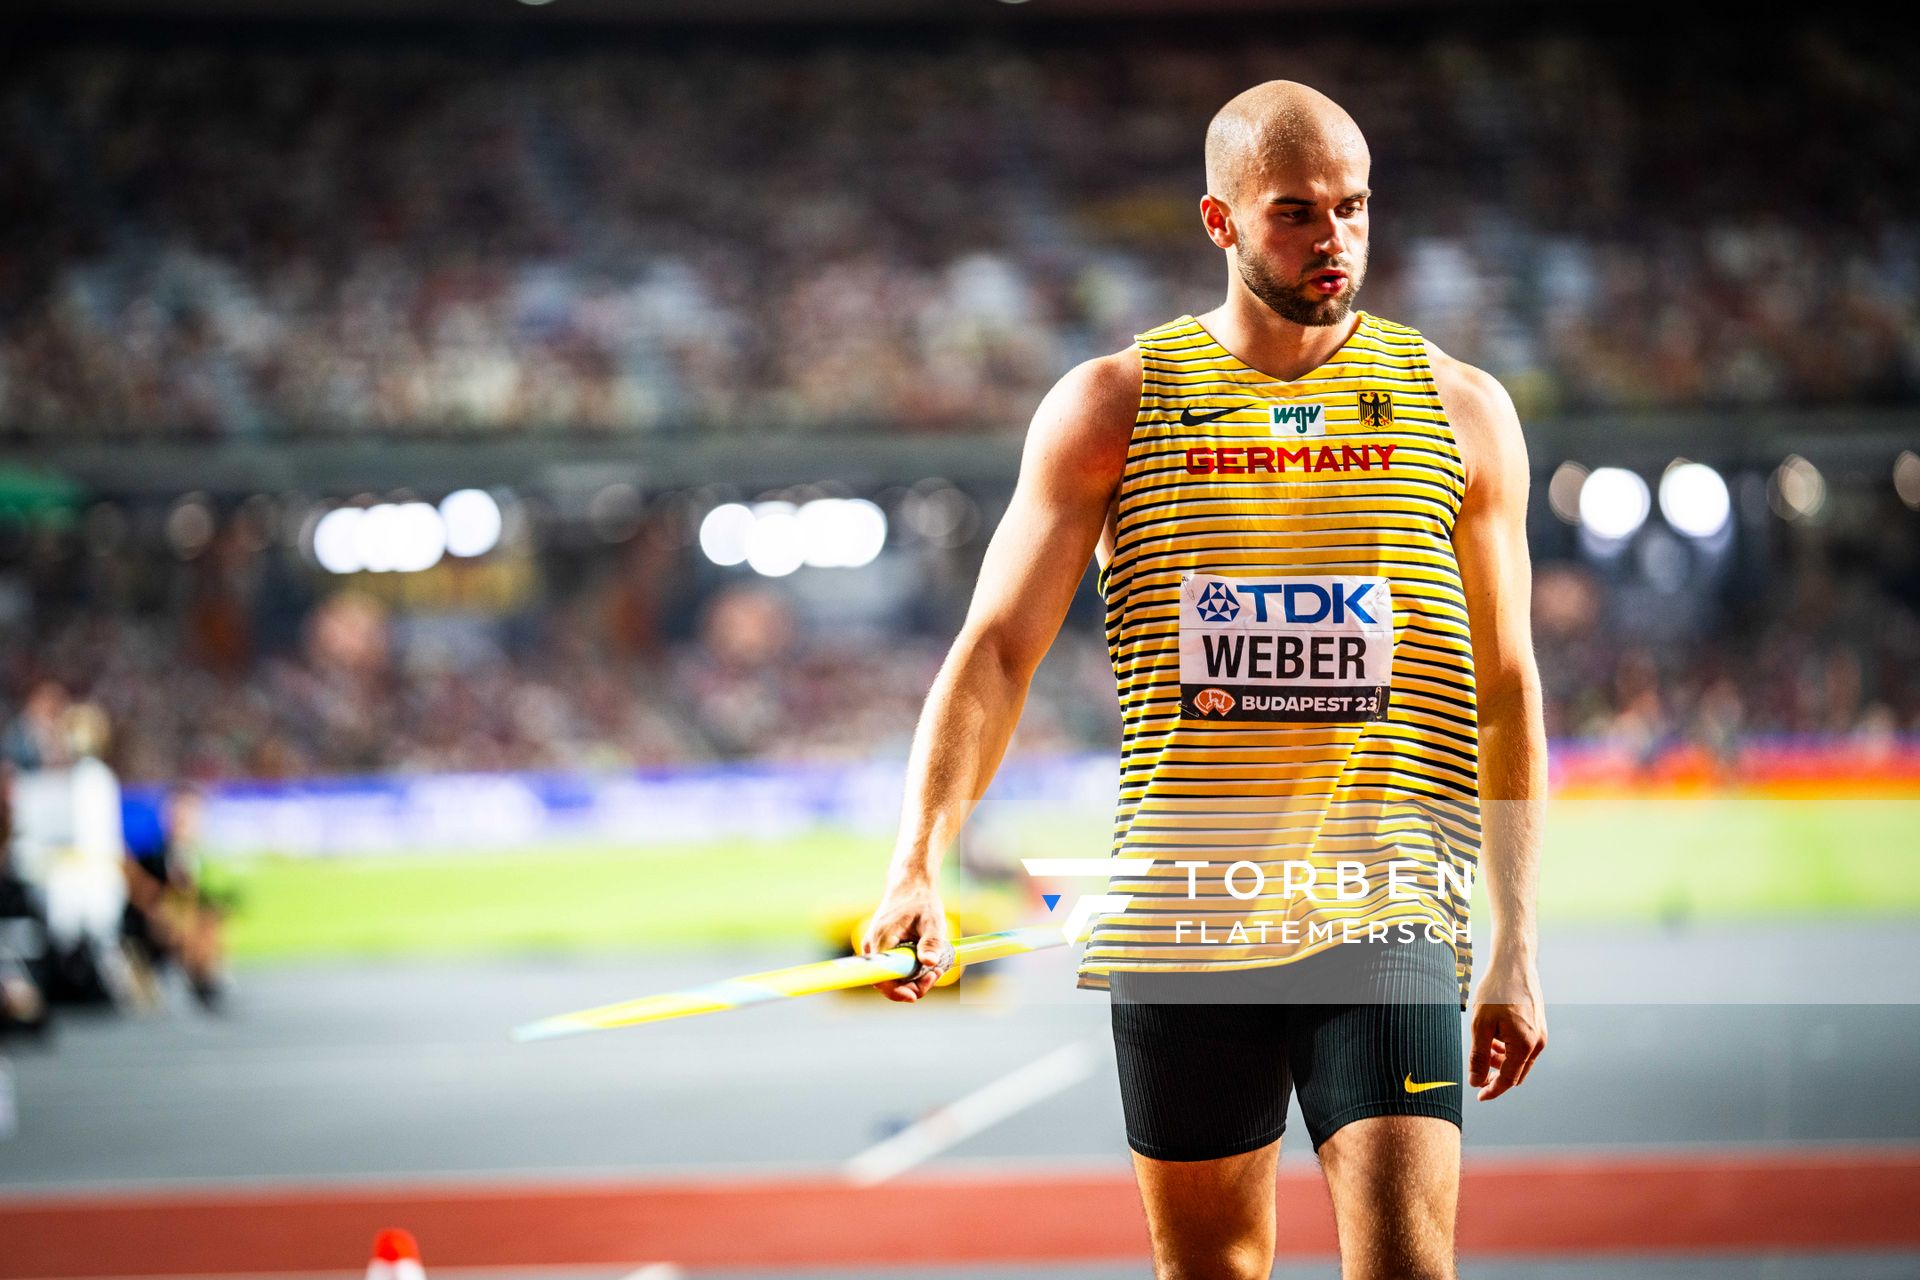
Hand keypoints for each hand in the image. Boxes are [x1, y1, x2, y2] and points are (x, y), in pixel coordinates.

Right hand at [860, 876, 952, 1003]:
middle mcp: (872, 947)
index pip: (880, 976)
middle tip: (936, 974)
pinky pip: (893, 970)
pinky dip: (910, 972)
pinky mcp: (881, 951)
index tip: (914, 995)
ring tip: (936, 967)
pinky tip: (926, 963)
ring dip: (913, 979)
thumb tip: (930, 963)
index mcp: (882, 939)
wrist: (910, 887)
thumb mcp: (933, 920)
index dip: (895, 991)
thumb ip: (931, 942)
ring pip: (890, 978)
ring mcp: (874, 950)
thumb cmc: (921, 902)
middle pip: (886, 981)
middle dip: (912, 985)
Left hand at [1467, 949, 1545, 1100]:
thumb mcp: (1480, 1026)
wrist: (1514, 964)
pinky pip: (1523, 1047)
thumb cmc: (1496, 992)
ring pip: (1519, 1060)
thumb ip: (1479, 1057)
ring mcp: (1540, 1034)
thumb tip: (1476, 1081)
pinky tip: (1493, 1039)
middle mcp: (1537, 1043)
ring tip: (1483, 1050)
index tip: (1478, 1096)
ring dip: (1501, 1061)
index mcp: (1524, 1045)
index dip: (1492, 1090)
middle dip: (1496, 1075)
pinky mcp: (1538, 1025)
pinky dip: (1508, 1049)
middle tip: (1477, 1073)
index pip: (1508, 1079)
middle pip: (1516, 1072)